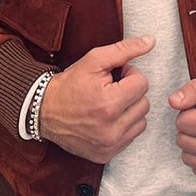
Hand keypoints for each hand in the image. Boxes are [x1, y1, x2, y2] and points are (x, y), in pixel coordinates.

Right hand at [39, 35, 154, 162]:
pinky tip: (107, 118)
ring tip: (109, 103)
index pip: (142, 83)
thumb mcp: (95, 59)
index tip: (114, 76)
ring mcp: (109, 144)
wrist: (44, 110)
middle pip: (144, 102)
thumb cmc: (70, 83)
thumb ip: (125, 49)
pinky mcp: (106, 154)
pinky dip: (124, 125)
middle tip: (111, 88)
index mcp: (109, 103)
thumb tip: (151, 41)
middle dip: (130, 91)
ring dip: (130, 109)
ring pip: (141, 120)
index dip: (129, 74)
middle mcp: (111, 128)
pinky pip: (131, 136)